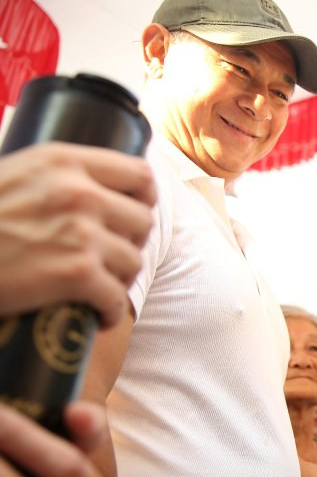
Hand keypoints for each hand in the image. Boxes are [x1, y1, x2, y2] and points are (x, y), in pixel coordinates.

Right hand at [0, 142, 156, 326]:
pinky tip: (97, 315)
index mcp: (64, 161)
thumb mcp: (14, 176)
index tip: (133, 214)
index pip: (138, 174)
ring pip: (133, 262)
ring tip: (98, 287)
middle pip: (142, 221)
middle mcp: (78, 192)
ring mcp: (80, 233)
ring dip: (120, 279)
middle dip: (129, 243)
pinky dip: (109, 312)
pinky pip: (116, 298)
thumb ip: (56, 177)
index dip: (142, 199)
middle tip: (109, 259)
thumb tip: (95, 186)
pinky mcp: (76, 273)